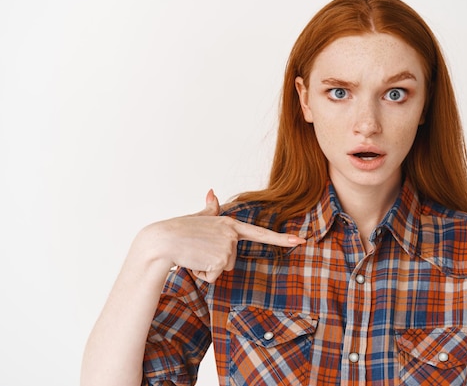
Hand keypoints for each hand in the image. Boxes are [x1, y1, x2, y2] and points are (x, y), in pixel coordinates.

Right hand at [139, 189, 305, 282]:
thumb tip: (212, 191)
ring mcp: (227, 246)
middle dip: (214, 261)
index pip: (260, 233)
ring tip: (194, 254)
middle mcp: (232, 234)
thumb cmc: (178, 230)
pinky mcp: (219, 259)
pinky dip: (202, 274)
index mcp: (230, 223)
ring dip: (207, 268)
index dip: (282, 239)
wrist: (162, 240)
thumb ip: (210, 209)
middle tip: (198, 250)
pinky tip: (193, 261)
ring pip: (223, 269)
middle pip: (231, 260)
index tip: (301, 241)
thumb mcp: (198, 218)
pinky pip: (214, 277)